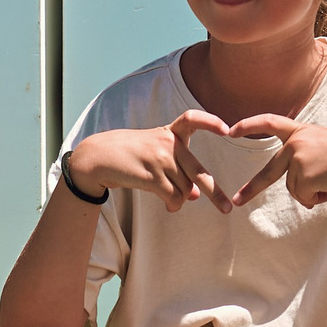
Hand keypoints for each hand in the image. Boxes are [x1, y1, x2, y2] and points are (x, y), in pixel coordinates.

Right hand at [67, 110, 235, 213]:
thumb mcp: (156, 154)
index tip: (227, 129)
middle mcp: (167, 143)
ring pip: (185, 189)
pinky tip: (169, 206)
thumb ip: (178, 169)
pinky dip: (173, 205)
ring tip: (172, 200)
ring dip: (181, 199)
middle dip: (214, 192)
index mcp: (170, 132)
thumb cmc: (132, 155)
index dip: (211, 122)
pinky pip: (173, 197)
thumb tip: (193, 196)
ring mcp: (159, 159)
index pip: (192, 118)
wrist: (99, 156)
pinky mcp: (151, 176)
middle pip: (198, 172)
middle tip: (227, 208)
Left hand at [222, 117, 326, 208]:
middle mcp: (296, 143)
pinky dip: (314, 199)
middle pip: (270, 170)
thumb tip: (302, 192)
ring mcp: (299, 158)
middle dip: (252, 189)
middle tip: (237, 200)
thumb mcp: (325, 150)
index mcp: (301, 131)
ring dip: (310, 193)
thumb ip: (307, 161)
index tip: (230, 130)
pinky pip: (303, 196)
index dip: (249, 124)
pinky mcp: (304, 174)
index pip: (270, 122)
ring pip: (293, 188)